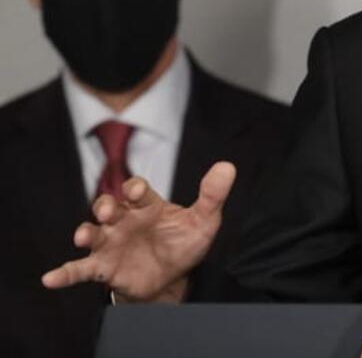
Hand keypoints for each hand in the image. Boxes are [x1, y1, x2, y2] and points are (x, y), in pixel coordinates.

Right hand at [42, 161, 235, 301]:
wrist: (172, 278)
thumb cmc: (184, 243)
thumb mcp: (203, 221)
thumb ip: (212, 196)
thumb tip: (227, 166)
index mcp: (147, 205)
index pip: (137, 191)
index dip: (135, 189)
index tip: (136, 192)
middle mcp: (125, 220)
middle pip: (109, 207)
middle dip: (105, 206)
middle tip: (107, 210)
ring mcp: (111, 243)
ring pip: (93, 233)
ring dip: (86, 232)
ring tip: (84, 235)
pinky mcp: (103, 267)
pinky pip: (80, 269)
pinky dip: (64, 274)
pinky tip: (50, 279)